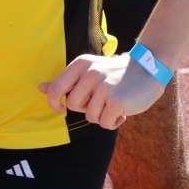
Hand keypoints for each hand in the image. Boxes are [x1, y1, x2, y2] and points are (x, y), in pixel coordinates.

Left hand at [40, 52, 165, 129]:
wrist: (148, 68)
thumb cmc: (116, 73)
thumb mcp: (89, 70)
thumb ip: (65, 81)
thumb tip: (40, 89)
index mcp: (80, 65)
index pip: (55, 89)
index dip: (54, 103)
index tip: (61, 109)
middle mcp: (90, 74)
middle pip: (73, 106)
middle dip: (85, 108)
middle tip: (101, 101)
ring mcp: (103, 87)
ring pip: (90, 116)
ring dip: (102, 116)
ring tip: (114, 105)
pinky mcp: (116, 101)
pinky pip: (104, 123)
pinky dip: (113, 122)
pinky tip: (123, 112)